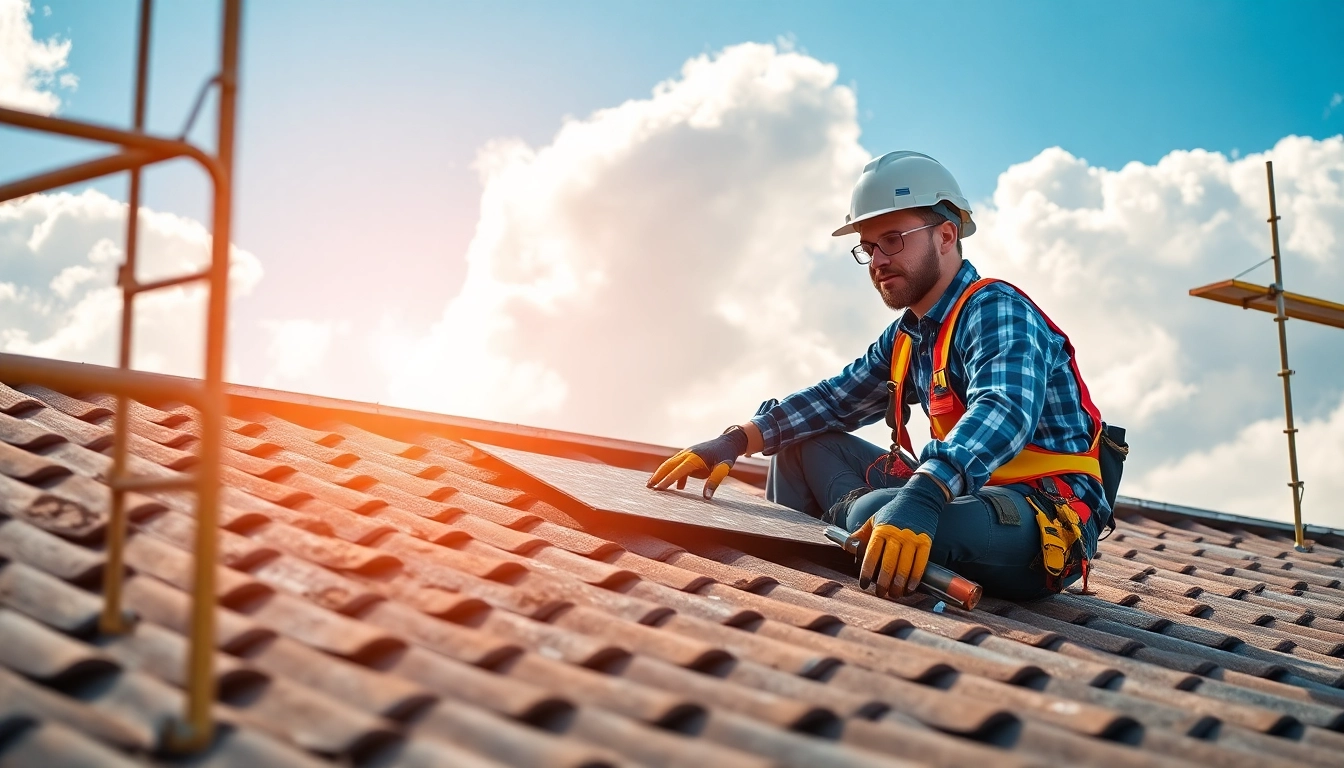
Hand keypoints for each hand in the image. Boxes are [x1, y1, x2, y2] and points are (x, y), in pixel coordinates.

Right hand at [647, 428, 748, 499]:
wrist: (728, 441)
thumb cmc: (726, 455)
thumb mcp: (723, 468)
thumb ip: (714, 482)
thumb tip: (706, 498)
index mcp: (695, 457)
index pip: (678, 470)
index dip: (668, 480)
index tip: (659, 488)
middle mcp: (688, 454)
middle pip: (668, 465)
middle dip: (657, 476)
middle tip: (648, 487)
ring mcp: (687, 453)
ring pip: (670, 464)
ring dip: (661, 474)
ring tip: (653, 485)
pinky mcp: (689, 456)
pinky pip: (678, 466)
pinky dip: (674, 475)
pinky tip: (679, 488)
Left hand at [855, 473, 948, 597]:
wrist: (919, 499)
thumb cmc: (893, 511)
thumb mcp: (874, 519)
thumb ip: (861, 534)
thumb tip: (847, 546)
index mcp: (881, 530)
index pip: (871, 555)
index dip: (867, 572)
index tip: (864, 584)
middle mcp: (896, 535)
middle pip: (888, 565)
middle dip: (883, 583)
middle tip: (880, 593)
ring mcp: (912, 539)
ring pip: (904, 568)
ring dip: (898, 585)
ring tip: (893, 594)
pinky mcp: (925, 542)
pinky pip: (920, 565)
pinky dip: (914, 579)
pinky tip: (909, 588)